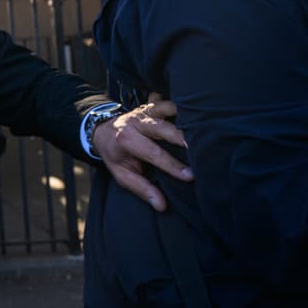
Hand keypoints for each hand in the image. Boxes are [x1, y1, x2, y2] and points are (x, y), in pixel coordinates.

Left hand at [92, 94, 192, 211]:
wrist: (102, 130)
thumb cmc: (116, 155)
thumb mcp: (121, 174)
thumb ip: (141, 188)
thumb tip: (161, 205)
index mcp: (126, 139)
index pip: (152, 153)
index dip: (172, 165)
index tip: (190, 176)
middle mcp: (136, 122)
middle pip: (162, 128)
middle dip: (182, 138)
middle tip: (201, 150)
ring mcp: (145, 111)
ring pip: (168, 109)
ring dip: (186, 117)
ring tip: (206, 128)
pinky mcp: (153, 105)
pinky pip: (170, 101)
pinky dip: (184, 105)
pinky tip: (200, 112)